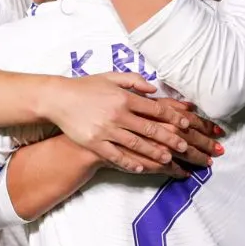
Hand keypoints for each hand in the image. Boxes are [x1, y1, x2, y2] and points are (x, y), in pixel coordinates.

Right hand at [43, 72, 223, 173]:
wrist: (58, 99)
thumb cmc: (86, 87)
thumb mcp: (111, 77)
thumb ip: (134, 81)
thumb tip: (154, 89)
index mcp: (124, 97)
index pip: (155, 109)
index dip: (172, 117)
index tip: (186, 124)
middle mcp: (118, 114)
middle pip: (150, 128)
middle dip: (170, 138)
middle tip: (185, 147)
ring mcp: (106, 129)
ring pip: (136, 144)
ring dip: (154, 152)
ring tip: (168, 159)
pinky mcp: (94, 142)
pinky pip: (115, 155)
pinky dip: (128, 162)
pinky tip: (140, 168)